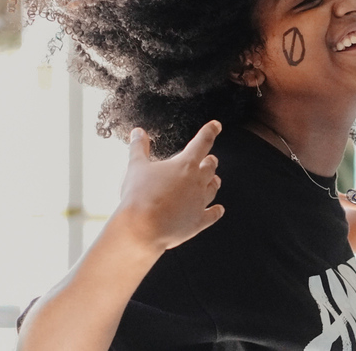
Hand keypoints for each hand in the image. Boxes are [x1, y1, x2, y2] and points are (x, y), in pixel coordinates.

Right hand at [117, 121, 224, 252]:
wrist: (142, 228)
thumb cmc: (139, 196)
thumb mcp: (136, 166)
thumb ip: (138, 147)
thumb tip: (138, 133)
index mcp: (185, 164)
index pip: (202, 142)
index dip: (210, 131)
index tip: (216, 126)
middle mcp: (197, 182)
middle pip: (210, 167)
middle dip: (210, 161)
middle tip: (210, 158)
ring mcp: (199, 202)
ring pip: (213, 188)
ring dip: (214, 182)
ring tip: (215, 179)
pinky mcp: (198, 221)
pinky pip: (212, 214)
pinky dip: (216, 211)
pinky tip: (219, 209)